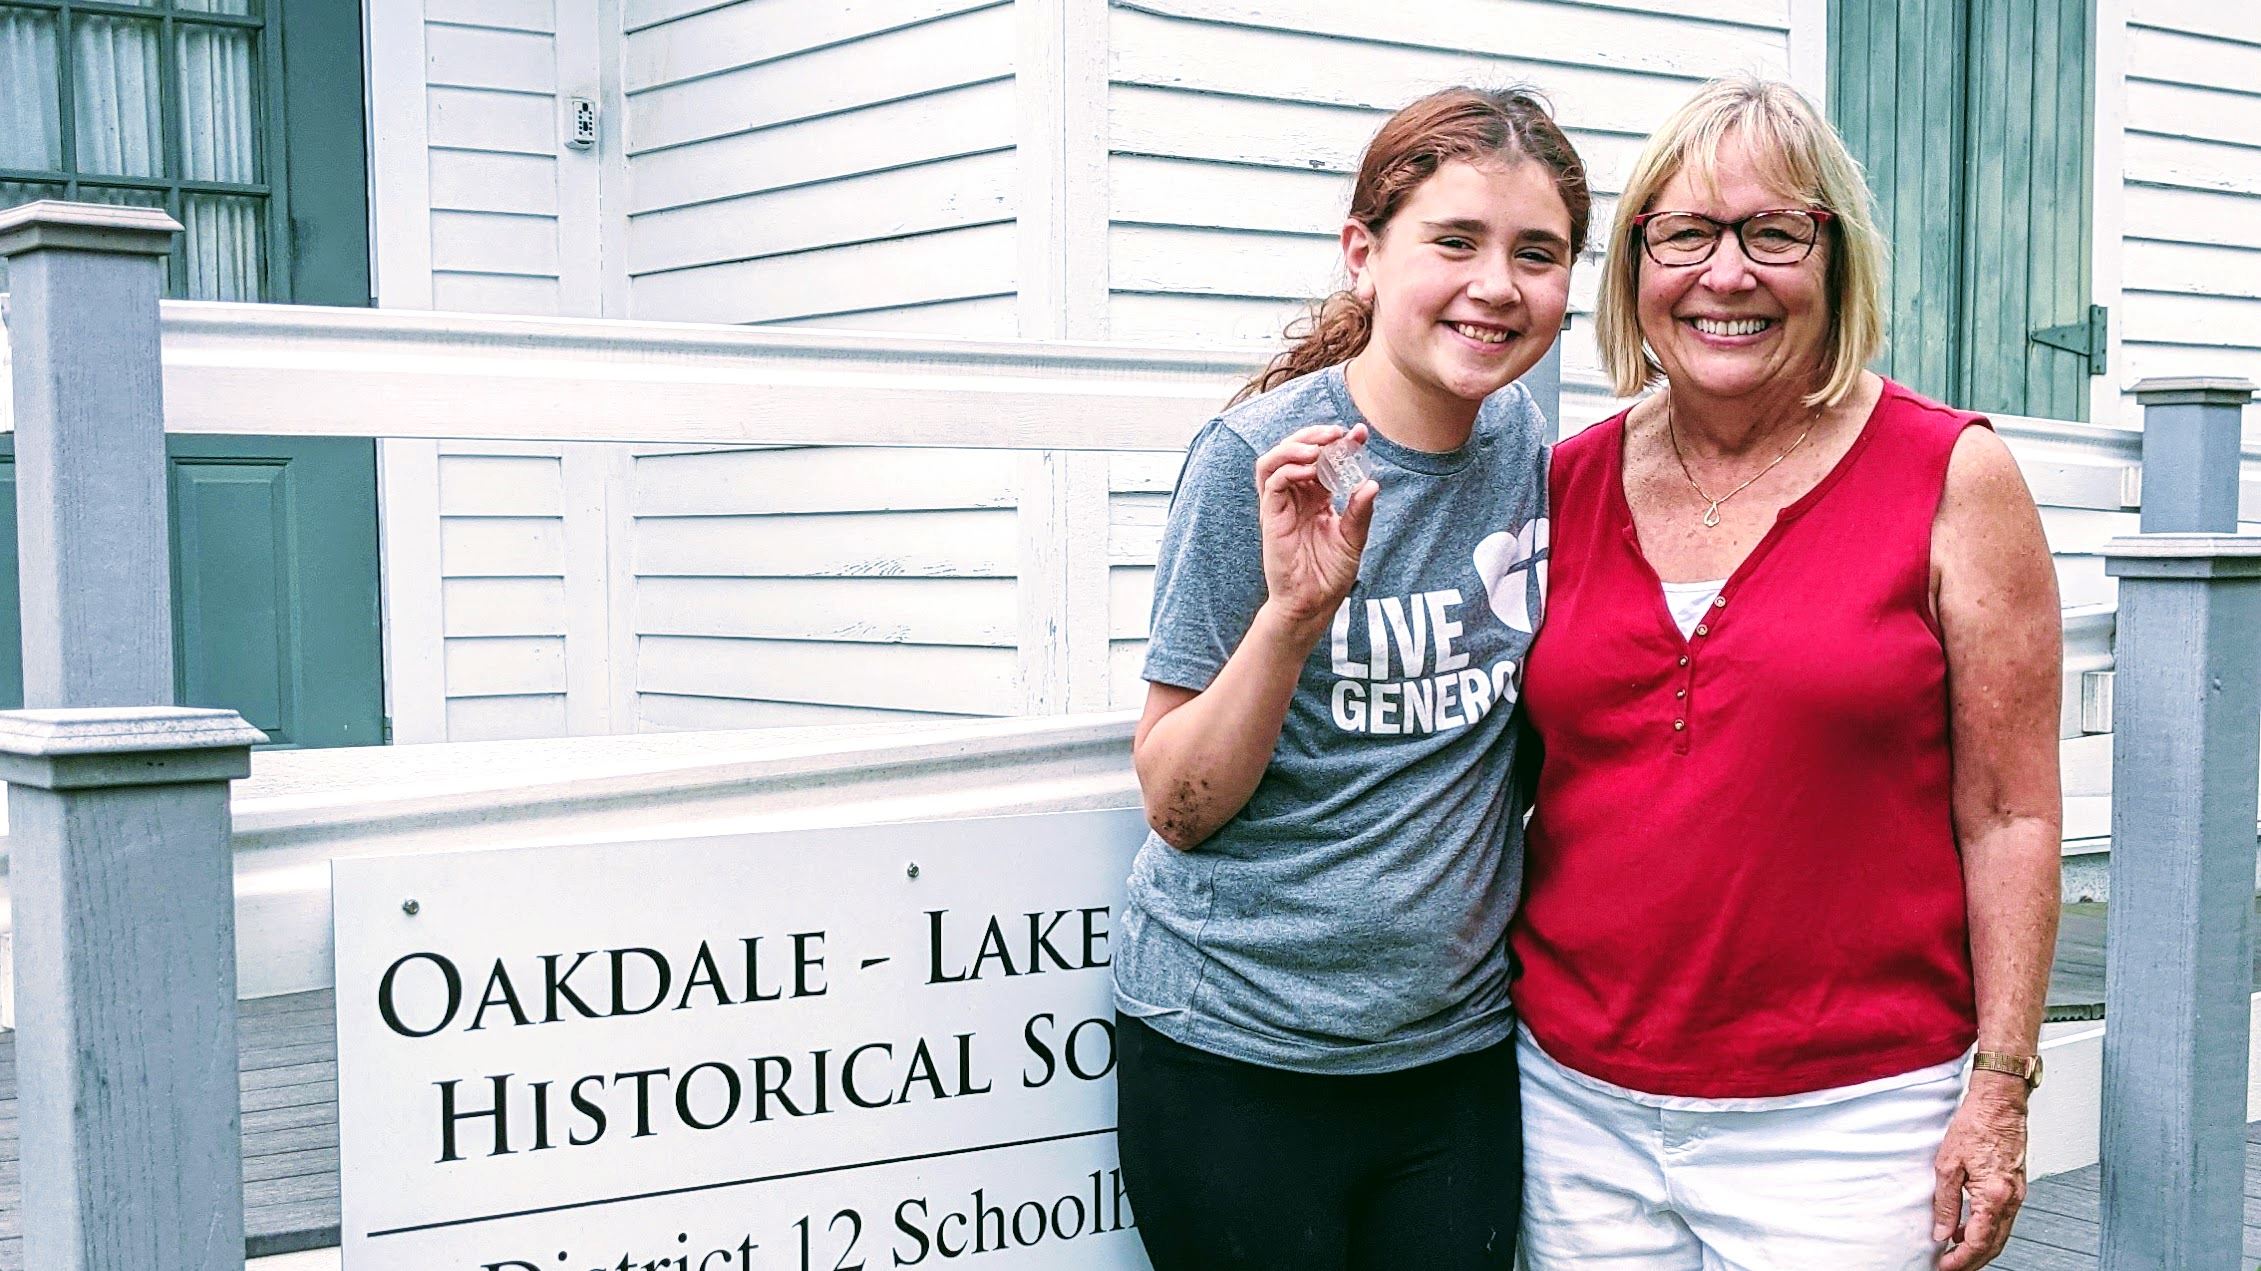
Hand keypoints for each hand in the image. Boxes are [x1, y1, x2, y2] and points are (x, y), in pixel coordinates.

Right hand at [1253, 424, 1377, 629]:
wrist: (1312, 604)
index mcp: (1316, 497)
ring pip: (1274, 460)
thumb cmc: (1329, 575)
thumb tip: (1371, 483)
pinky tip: (1309, 470)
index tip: (1360, 434)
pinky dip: (1288, 469)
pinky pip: (1272, 483)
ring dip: (1295, 446)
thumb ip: (1360, 511)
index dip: (1340, 443)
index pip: (1323, 459)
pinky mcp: (1271, 517)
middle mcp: (1296, 496)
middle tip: (1338, 433)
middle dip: (1315, 435)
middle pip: (1294, 451)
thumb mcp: (1353, 539)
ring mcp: (1281, 505)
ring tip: (1318, 446)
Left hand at [1933, 1077, 2028, 1269]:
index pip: (1979, 1242)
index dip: (1961, 1260)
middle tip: (1950, 1266)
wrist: (2000, 1103)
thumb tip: (1942, 1232)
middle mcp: (2012, 1198)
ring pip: (2001, 1233)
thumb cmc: (1975, 1125)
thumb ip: (1946, 1203)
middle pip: (1994, 1244)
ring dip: (1980, 1246)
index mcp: (1994, 1195)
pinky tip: (1968, 1227)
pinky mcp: (2016, 1186)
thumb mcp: (1948, 1165)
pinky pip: (2003, 1217)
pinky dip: (1987, 1229)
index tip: (1945, 1267)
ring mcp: (2017, 1193)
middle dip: (1973, 1260)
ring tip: (1955, 1251)